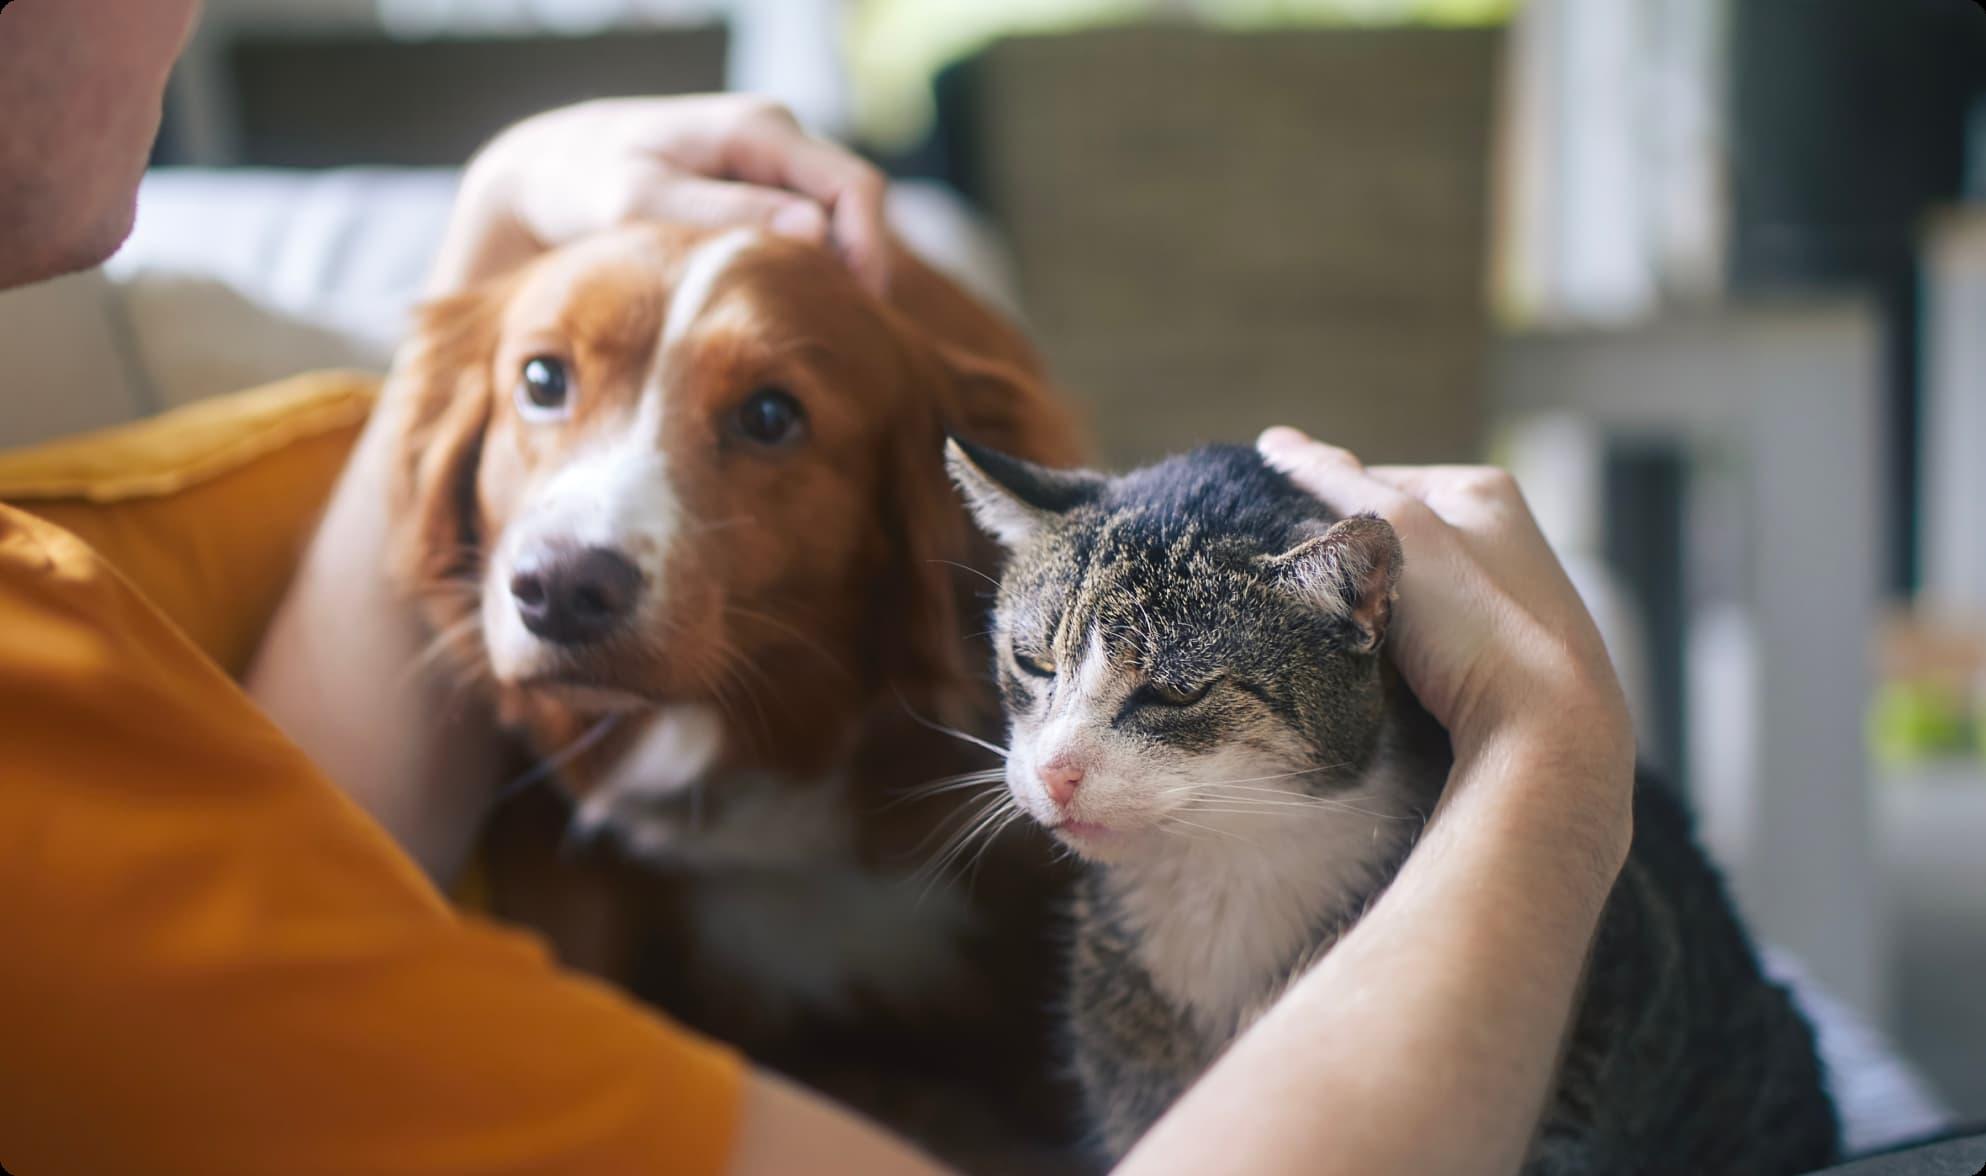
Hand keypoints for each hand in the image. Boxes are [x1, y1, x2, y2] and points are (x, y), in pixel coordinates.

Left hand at [427, 94, 889, 296]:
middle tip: (835, 338)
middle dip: (854, 271)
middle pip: (854, 209)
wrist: (545, 178)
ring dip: (828, 278)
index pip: (855, 188)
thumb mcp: (639, 200)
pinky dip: (801, 276)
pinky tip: (781, 319)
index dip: (868, 251)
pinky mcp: (755, 197)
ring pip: (832, 227)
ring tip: (810, 336)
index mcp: (757, 130)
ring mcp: (768, 169)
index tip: (853, 313)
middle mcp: (775, 141)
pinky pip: (802, 235)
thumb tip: (813, 231)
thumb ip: (723, 212)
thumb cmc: (582, 184)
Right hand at [1258, 427, 1634, 795]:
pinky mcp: (1501, 656)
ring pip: (1404, 593)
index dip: (1324, 514)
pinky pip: (1427, 640)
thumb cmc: (1476, 622)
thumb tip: (1276, 441)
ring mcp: (1504, 599)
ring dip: (1372, 614)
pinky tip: (1391, 675)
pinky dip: (1399, 653)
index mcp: (1483, 490)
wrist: (1545, 732)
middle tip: (1324, 602)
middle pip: (1389, 539)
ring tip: (1356, 642)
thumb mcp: (1395, 534)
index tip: (1298, 554)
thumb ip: (1334, 484)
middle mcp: (1502, 537)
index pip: (1372, 481)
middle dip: (1351, 567)